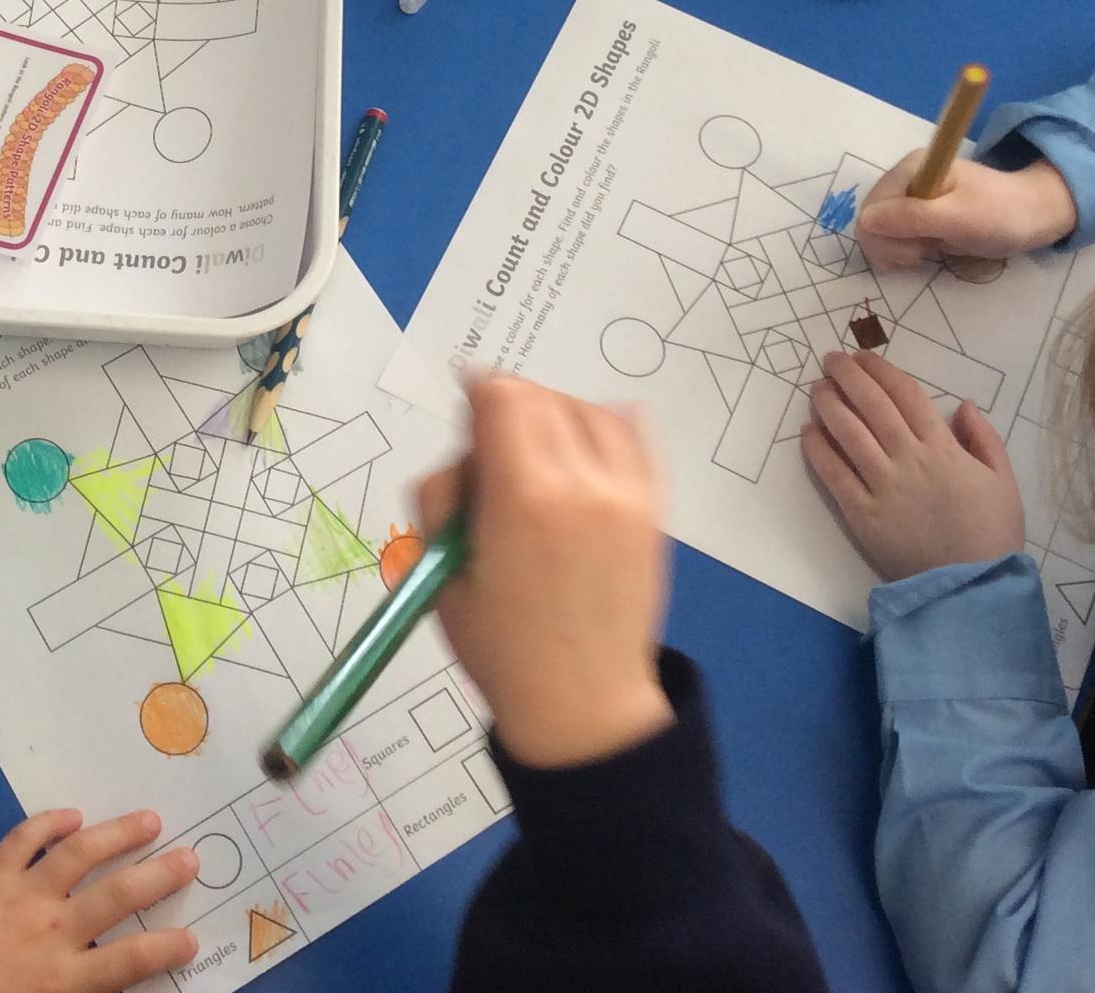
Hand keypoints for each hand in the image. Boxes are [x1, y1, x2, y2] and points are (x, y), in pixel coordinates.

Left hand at [0, 809, 197, 992]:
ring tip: (149, 819)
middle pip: (120, 896)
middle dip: (160, 876)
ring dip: (119, 834)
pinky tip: (71, 813)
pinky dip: (50, 822)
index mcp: (64, 981)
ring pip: (82, 854)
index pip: (132, 961)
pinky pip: (24, 839)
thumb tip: (104, 989)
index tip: (191, 938)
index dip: (167, 948)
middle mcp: (53, 932)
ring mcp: (21, 897)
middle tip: (190, 857)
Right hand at [416, 378, 672, 768]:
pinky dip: (605, 426)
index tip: (466, 408)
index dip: (477, 392)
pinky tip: (585, 448)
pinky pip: (633, 436)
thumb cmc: (498, 644)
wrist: (581, 703)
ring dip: (556, 414)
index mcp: (520, 496)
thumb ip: (446, 492)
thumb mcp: (441, 567)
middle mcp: (579, 482)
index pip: (501, 396)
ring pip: (587, 409)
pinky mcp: (654, 509)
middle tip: (494, 447)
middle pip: (541, 397)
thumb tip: (473, 446)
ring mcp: (626, 493)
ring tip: (540, 454)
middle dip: (511, 406)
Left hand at [802, 351, 1024, 579]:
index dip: (882, 371)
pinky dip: (819, 450)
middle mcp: (909, 459)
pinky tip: (808, 432)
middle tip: (831, 360)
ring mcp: (883, 486)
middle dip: (849, 377)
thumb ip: (984, 439)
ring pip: (849, 433)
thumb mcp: (1003, 481)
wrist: (972, 586)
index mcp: (943, 448)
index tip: (864, 357)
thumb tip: (963, 404)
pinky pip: (835, 475)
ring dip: (830, 405)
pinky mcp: (862, 514)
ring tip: (817, 388)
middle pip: (872, 406)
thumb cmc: (991, 532)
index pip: (907, 395)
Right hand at [852, 155, 1077, 271]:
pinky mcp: (915, 218)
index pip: (871, 207)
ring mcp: (909, 200)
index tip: (920, 249)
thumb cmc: (1001, 215)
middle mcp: (904, 180)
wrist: (1034, 219)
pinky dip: (900, 254)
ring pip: (876, 234)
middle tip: (925, 254)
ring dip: (897, 252)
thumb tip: (864, 221)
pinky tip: (922, 255)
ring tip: (928, 252)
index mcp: (911, 168)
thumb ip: (912, 218)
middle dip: (891, 246)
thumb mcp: (959, 218)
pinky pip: (889, 240)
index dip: (887, 235)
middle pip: (869, 221)